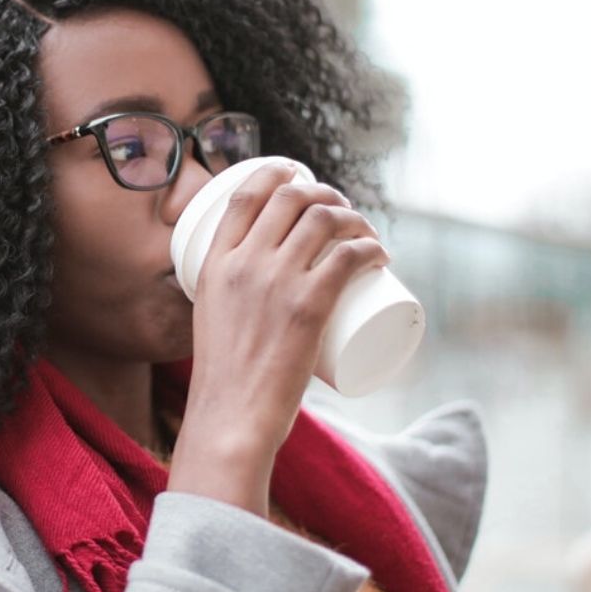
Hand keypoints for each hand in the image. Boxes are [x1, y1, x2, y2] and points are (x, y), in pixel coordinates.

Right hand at [168, 162, 389, 514]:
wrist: (230, 417)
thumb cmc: (224, 380)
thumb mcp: (211, 319)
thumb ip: (230, 297)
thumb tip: (262, 291)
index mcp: (214, 264)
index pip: (244, 196)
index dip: (274, 174)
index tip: (294, 175)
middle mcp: (244, 263)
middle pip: (290, 199)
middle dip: (322, 191)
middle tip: (339, 209)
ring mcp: (277, 282)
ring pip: (324, 220)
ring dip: (353, 215)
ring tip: (364, 232)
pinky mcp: (309, 306)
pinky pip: (349, 256)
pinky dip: (370, 246)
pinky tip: (379, 252)